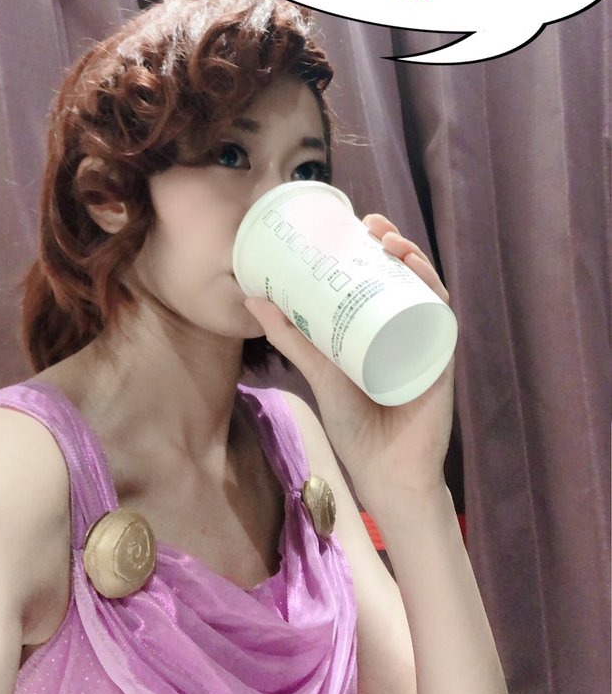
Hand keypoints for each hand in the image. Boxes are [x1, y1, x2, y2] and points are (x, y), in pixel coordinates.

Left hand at [244, 214, 454, 498]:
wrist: (385, 472)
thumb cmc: (356, 425)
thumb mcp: (318, 370)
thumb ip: (290, 336)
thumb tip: (252, 297)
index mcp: (380, 328)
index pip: (380, 277)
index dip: (372, 246)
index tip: (354, 222)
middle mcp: (406, 329)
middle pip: (405, 275)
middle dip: (393, 241)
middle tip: (371, 223)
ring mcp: (425, 342)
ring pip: (425, 288)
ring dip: (413, 257)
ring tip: (389, 241)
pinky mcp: (439, 359)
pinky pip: (440, 317)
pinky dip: (431, 290)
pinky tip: (416, 271)